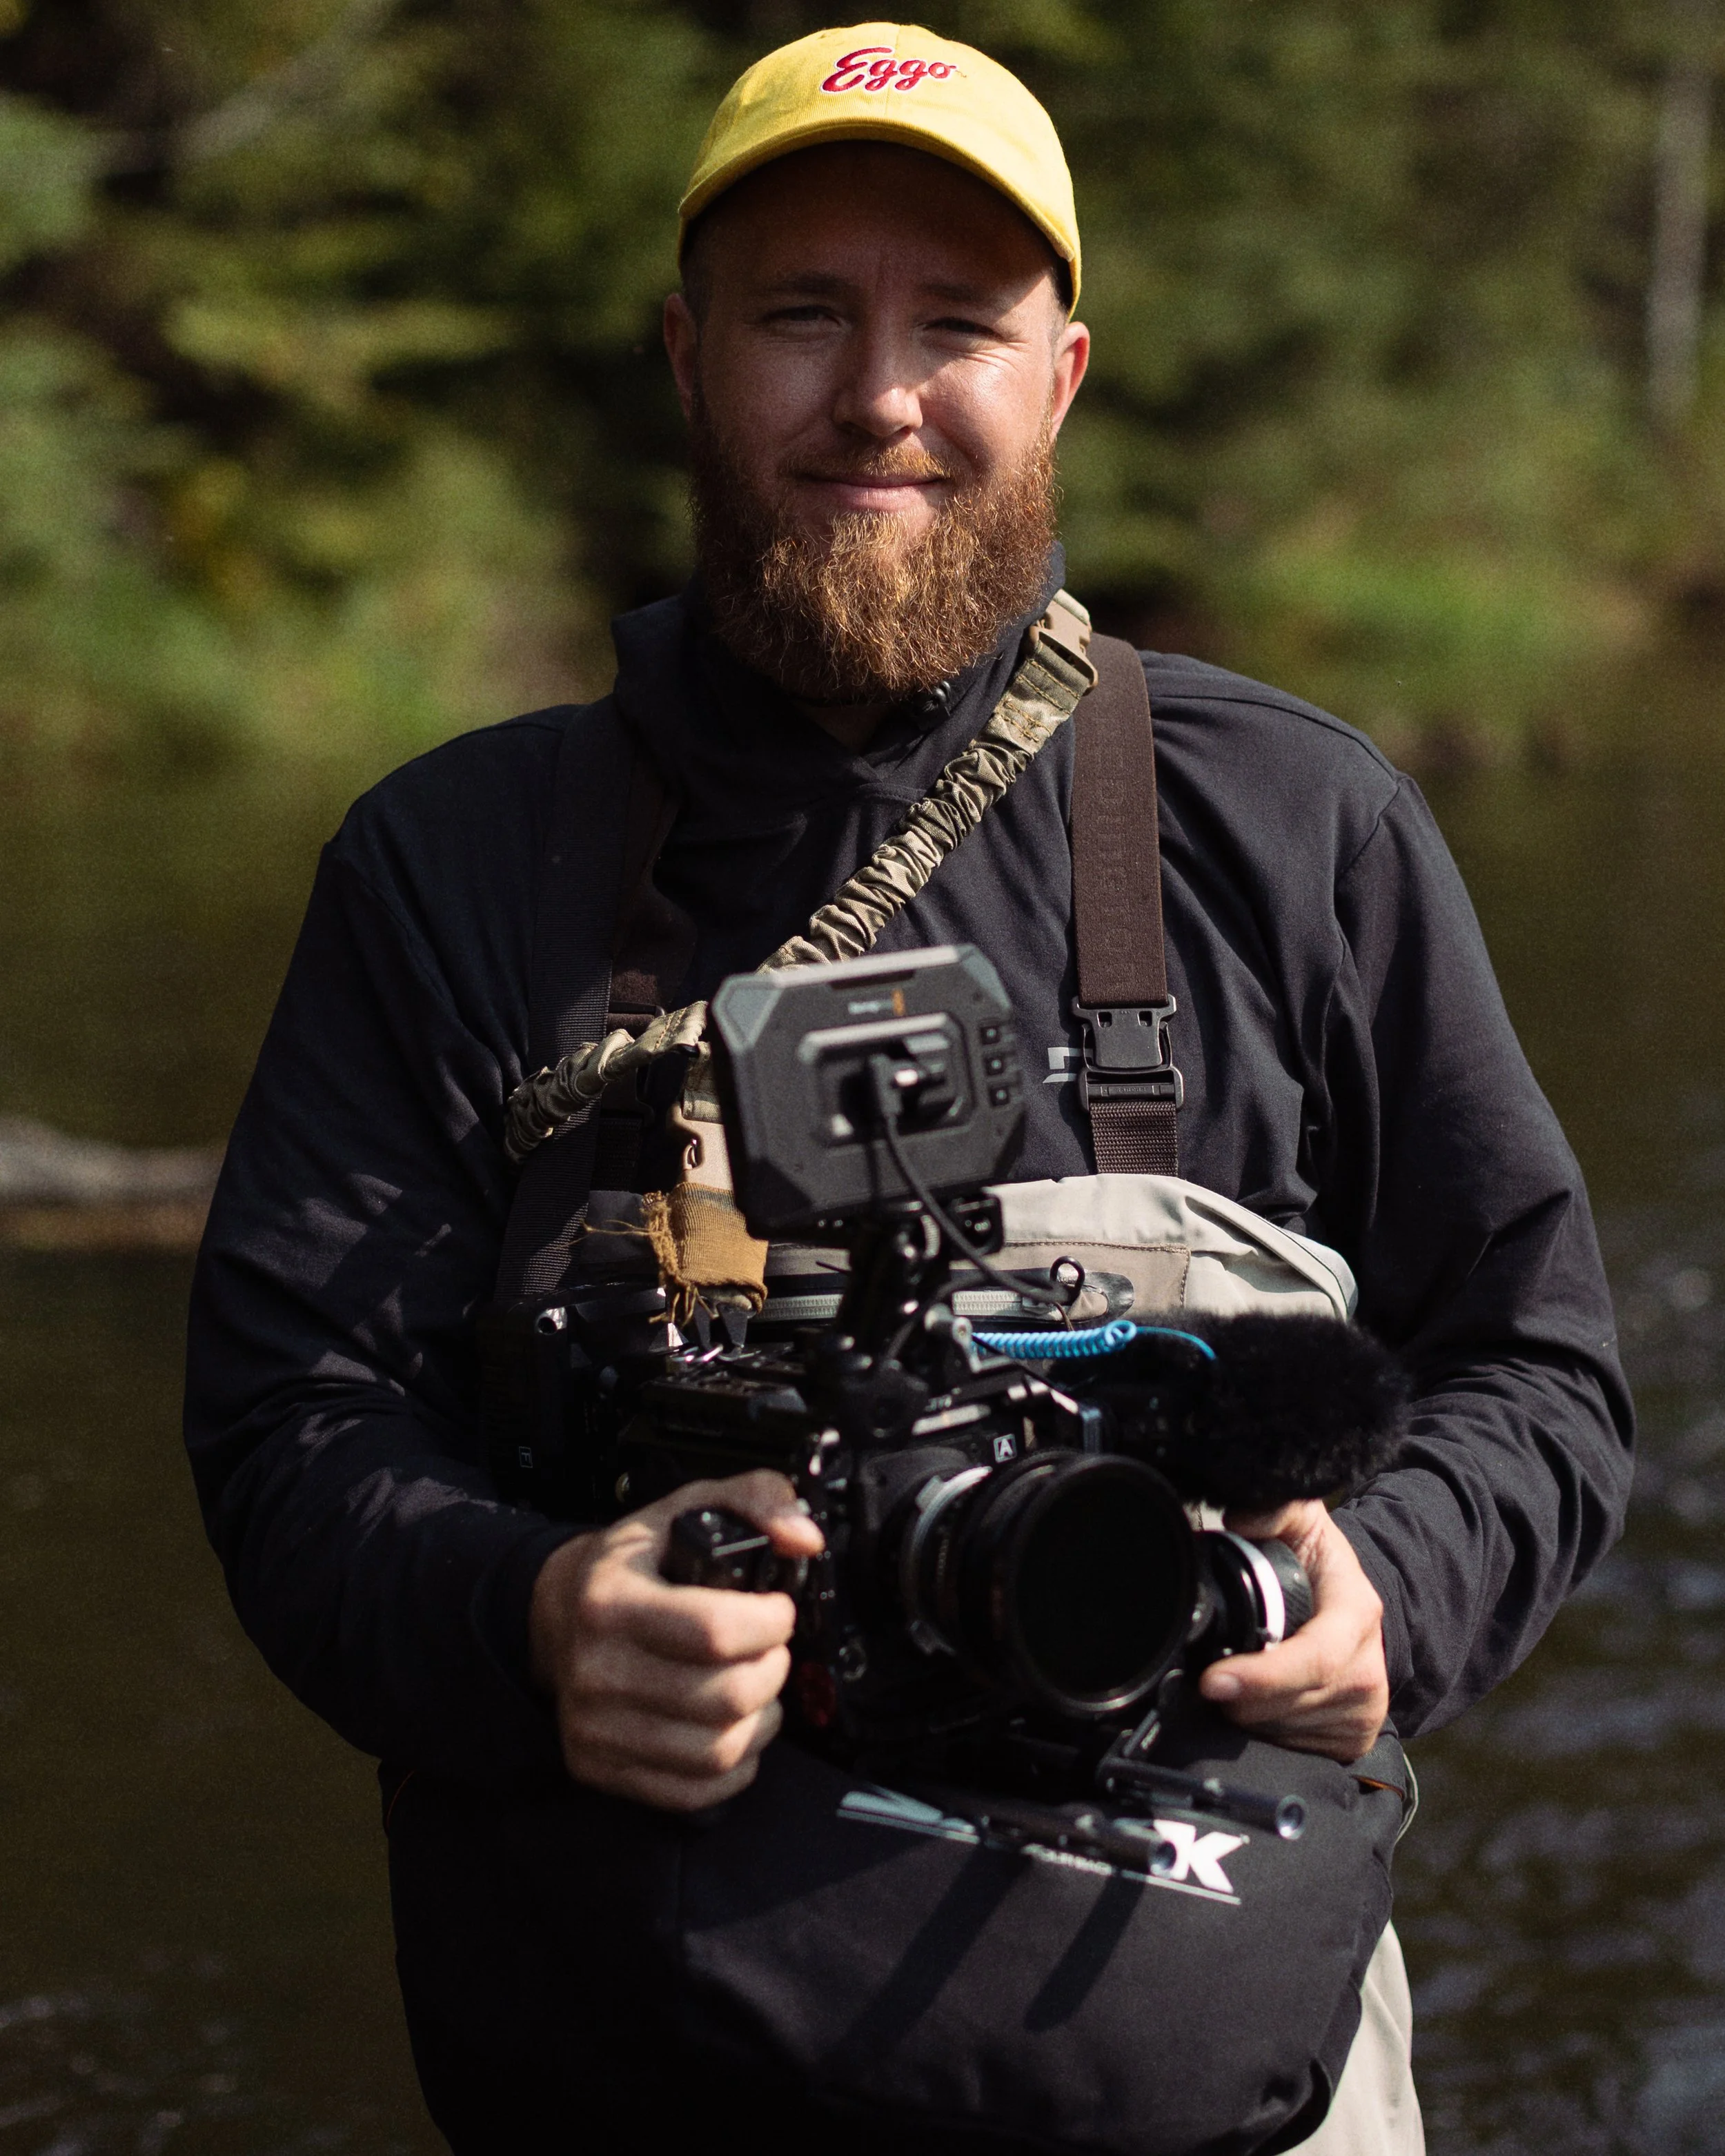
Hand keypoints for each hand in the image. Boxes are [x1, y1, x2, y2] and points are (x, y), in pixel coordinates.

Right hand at [528, 1470, 823, 1810]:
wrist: (557, 1613)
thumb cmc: (636, 1563)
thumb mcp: (688, 1506)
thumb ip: (755, 1499)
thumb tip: (804, 1538)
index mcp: (612, 1601)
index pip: (714, 1631)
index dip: (770, 1623)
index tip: (778, 1611)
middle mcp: (596, 1669)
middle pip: (724, 1698)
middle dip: (772, 1672)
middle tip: (772, 1651)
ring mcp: (594, 1726)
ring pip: (715, 1751)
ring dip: (762, 1723)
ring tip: (760, 1690)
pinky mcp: (600, 1766)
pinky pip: (692, 1792)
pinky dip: (733, 1770)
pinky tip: (736, 1732)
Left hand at [1197, 1499, 1387, 1763]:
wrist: (1354, 1610)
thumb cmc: (1318, 1568)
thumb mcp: (1301, 1525)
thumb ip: (1271, 1512)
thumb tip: (1240, 1516)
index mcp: (1358, 1615)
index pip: (1314, 1658)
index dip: (1262, 1676)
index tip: (1212, 1680)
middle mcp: (1368, 1670)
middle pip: (1289, 1704)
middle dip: (1239, 1698)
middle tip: (1206, 1678)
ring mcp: (1364, 1712)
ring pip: (1285, 1732)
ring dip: (1248, 1716)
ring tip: (1234, 1684)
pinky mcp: (1354, 1742)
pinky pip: (1294, 1751)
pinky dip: (1265, 1735)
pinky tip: (1255, 1707)